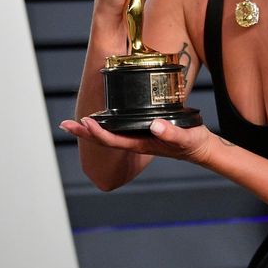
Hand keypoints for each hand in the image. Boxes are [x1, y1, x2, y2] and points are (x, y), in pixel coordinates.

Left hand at [59, 117, 212, 165]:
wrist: (202, 149)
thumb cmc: (194, 144)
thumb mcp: (186, 137)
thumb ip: (171, 133)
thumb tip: (154, 125)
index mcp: (142, 144)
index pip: (113, 140)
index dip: (97, 132)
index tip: (85, 121)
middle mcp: (136, 142)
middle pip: (104, 139)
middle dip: (84, 132)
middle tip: (65, 123)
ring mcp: (139, 137)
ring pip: (109, 134)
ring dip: (91, 129)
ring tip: (74, 122)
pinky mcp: (143, 130)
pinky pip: (119, 129)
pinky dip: (106, 124)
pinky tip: (102, 118)